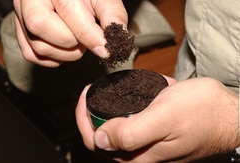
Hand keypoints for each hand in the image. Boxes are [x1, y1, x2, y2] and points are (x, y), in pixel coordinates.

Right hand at [13, 0, 127, 66]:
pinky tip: (65, 48)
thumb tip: (115, 39)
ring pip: (37, 46)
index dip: (90, 35)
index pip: (67, 12)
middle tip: (86, 38)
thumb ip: (111, 14)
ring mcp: (21, 15)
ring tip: (77, 40)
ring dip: (65, 53)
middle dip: (71, 41)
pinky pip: (31, 54)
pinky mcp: (20, 31)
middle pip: (40, 26)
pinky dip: (53, 58)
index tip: (106, 49)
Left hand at [76, 77, 238, 161]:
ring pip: (117, 124)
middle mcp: (139, 152)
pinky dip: (129, 103)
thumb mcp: (165, 118)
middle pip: (103, 132)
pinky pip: (133, 117)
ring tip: (113, 87)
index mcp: (137, 155)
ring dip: (111, 105)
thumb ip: (131, 133)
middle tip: (96, 88)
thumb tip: (100, 140)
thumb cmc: (201, 113)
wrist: (228, 113)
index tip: (86, 93)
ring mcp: (147, 141)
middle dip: (95, 109)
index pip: (95, 141)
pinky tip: (135, 91)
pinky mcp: (155, 131)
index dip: (84, 117)